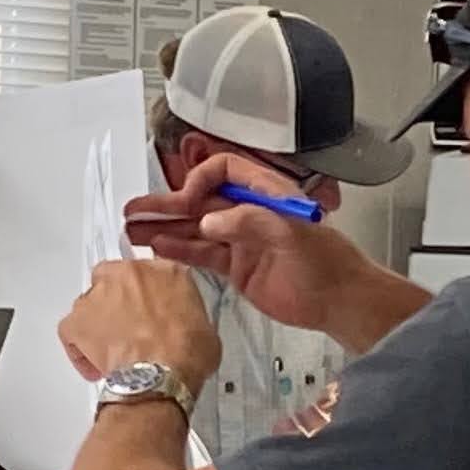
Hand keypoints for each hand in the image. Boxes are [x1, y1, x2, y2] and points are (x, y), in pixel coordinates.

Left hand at [57, 256, 222, 393]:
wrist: (161, 374)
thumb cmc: (186, 354)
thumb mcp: (207, 330)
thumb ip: (190, 318)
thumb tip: (188, 331)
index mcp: (166, 271)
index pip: (153, 275)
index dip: (149, 297)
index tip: (151, 314)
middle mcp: (129, 273)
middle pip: (116, 281)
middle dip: (119, 302)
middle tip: (128, 329)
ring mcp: (99, 294)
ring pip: (91, 304)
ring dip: (99, 323)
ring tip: (113, 351)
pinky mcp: (77, 319)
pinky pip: (70, 330)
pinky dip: (78, 348)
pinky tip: (95, 366)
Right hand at [123, 151, 375, 336]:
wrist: (338, 299)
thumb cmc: (325, 260)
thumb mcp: (291, 232)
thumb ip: (249, 221)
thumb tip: (208, 220)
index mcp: (265, 192)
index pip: (224, 170)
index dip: (200, 179)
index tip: (187, 199)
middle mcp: (248, 212)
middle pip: (201, 200)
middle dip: (167, 204)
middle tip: (134, 209)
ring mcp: (240, 240)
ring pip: (195, 228)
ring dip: (165, 227)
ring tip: (131, 229)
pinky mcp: (236, 267)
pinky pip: (202, 254)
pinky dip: (178, 250)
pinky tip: (155, 247)